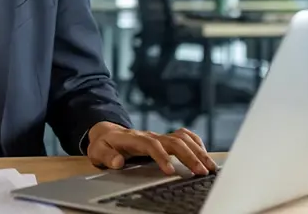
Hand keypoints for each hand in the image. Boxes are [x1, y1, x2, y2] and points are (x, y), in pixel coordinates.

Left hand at [86, 122, 217, 175]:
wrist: (107, 134)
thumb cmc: (104, 145)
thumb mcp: (97, 151)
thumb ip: (107, 156)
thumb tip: (118, 161)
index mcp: (134, 139)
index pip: (151, 144)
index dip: (162, 156)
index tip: (170, 171)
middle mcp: (150, 135)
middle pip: (173, 141)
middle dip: (189, 156)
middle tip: (201, 172)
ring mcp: (159, 136)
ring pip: (182, 138)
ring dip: (197, 151)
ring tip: (209, 167)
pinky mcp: (165, 138)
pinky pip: (184, 136)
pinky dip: (196, 143)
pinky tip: (204, 155)